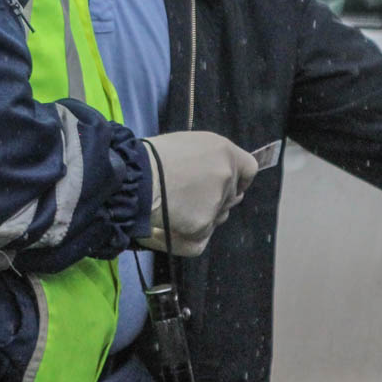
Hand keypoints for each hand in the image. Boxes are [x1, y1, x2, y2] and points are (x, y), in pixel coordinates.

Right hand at [136, 131, 257, 256]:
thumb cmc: (153, 156)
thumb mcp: (187, 144)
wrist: (132, 178)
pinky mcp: (202, 227)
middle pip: (231, 196)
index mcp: (224, 151)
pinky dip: (187, 234)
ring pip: (217, 217)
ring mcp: (217, 203)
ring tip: (174, 209)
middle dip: (215, 199)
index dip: (239, 179)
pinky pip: (201, 236)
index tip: (226, 184)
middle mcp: (226, 176)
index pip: (249, 169)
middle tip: (187, 197)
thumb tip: (217, 176)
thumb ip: (209, 160)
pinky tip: (168, 223)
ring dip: (203, 216)